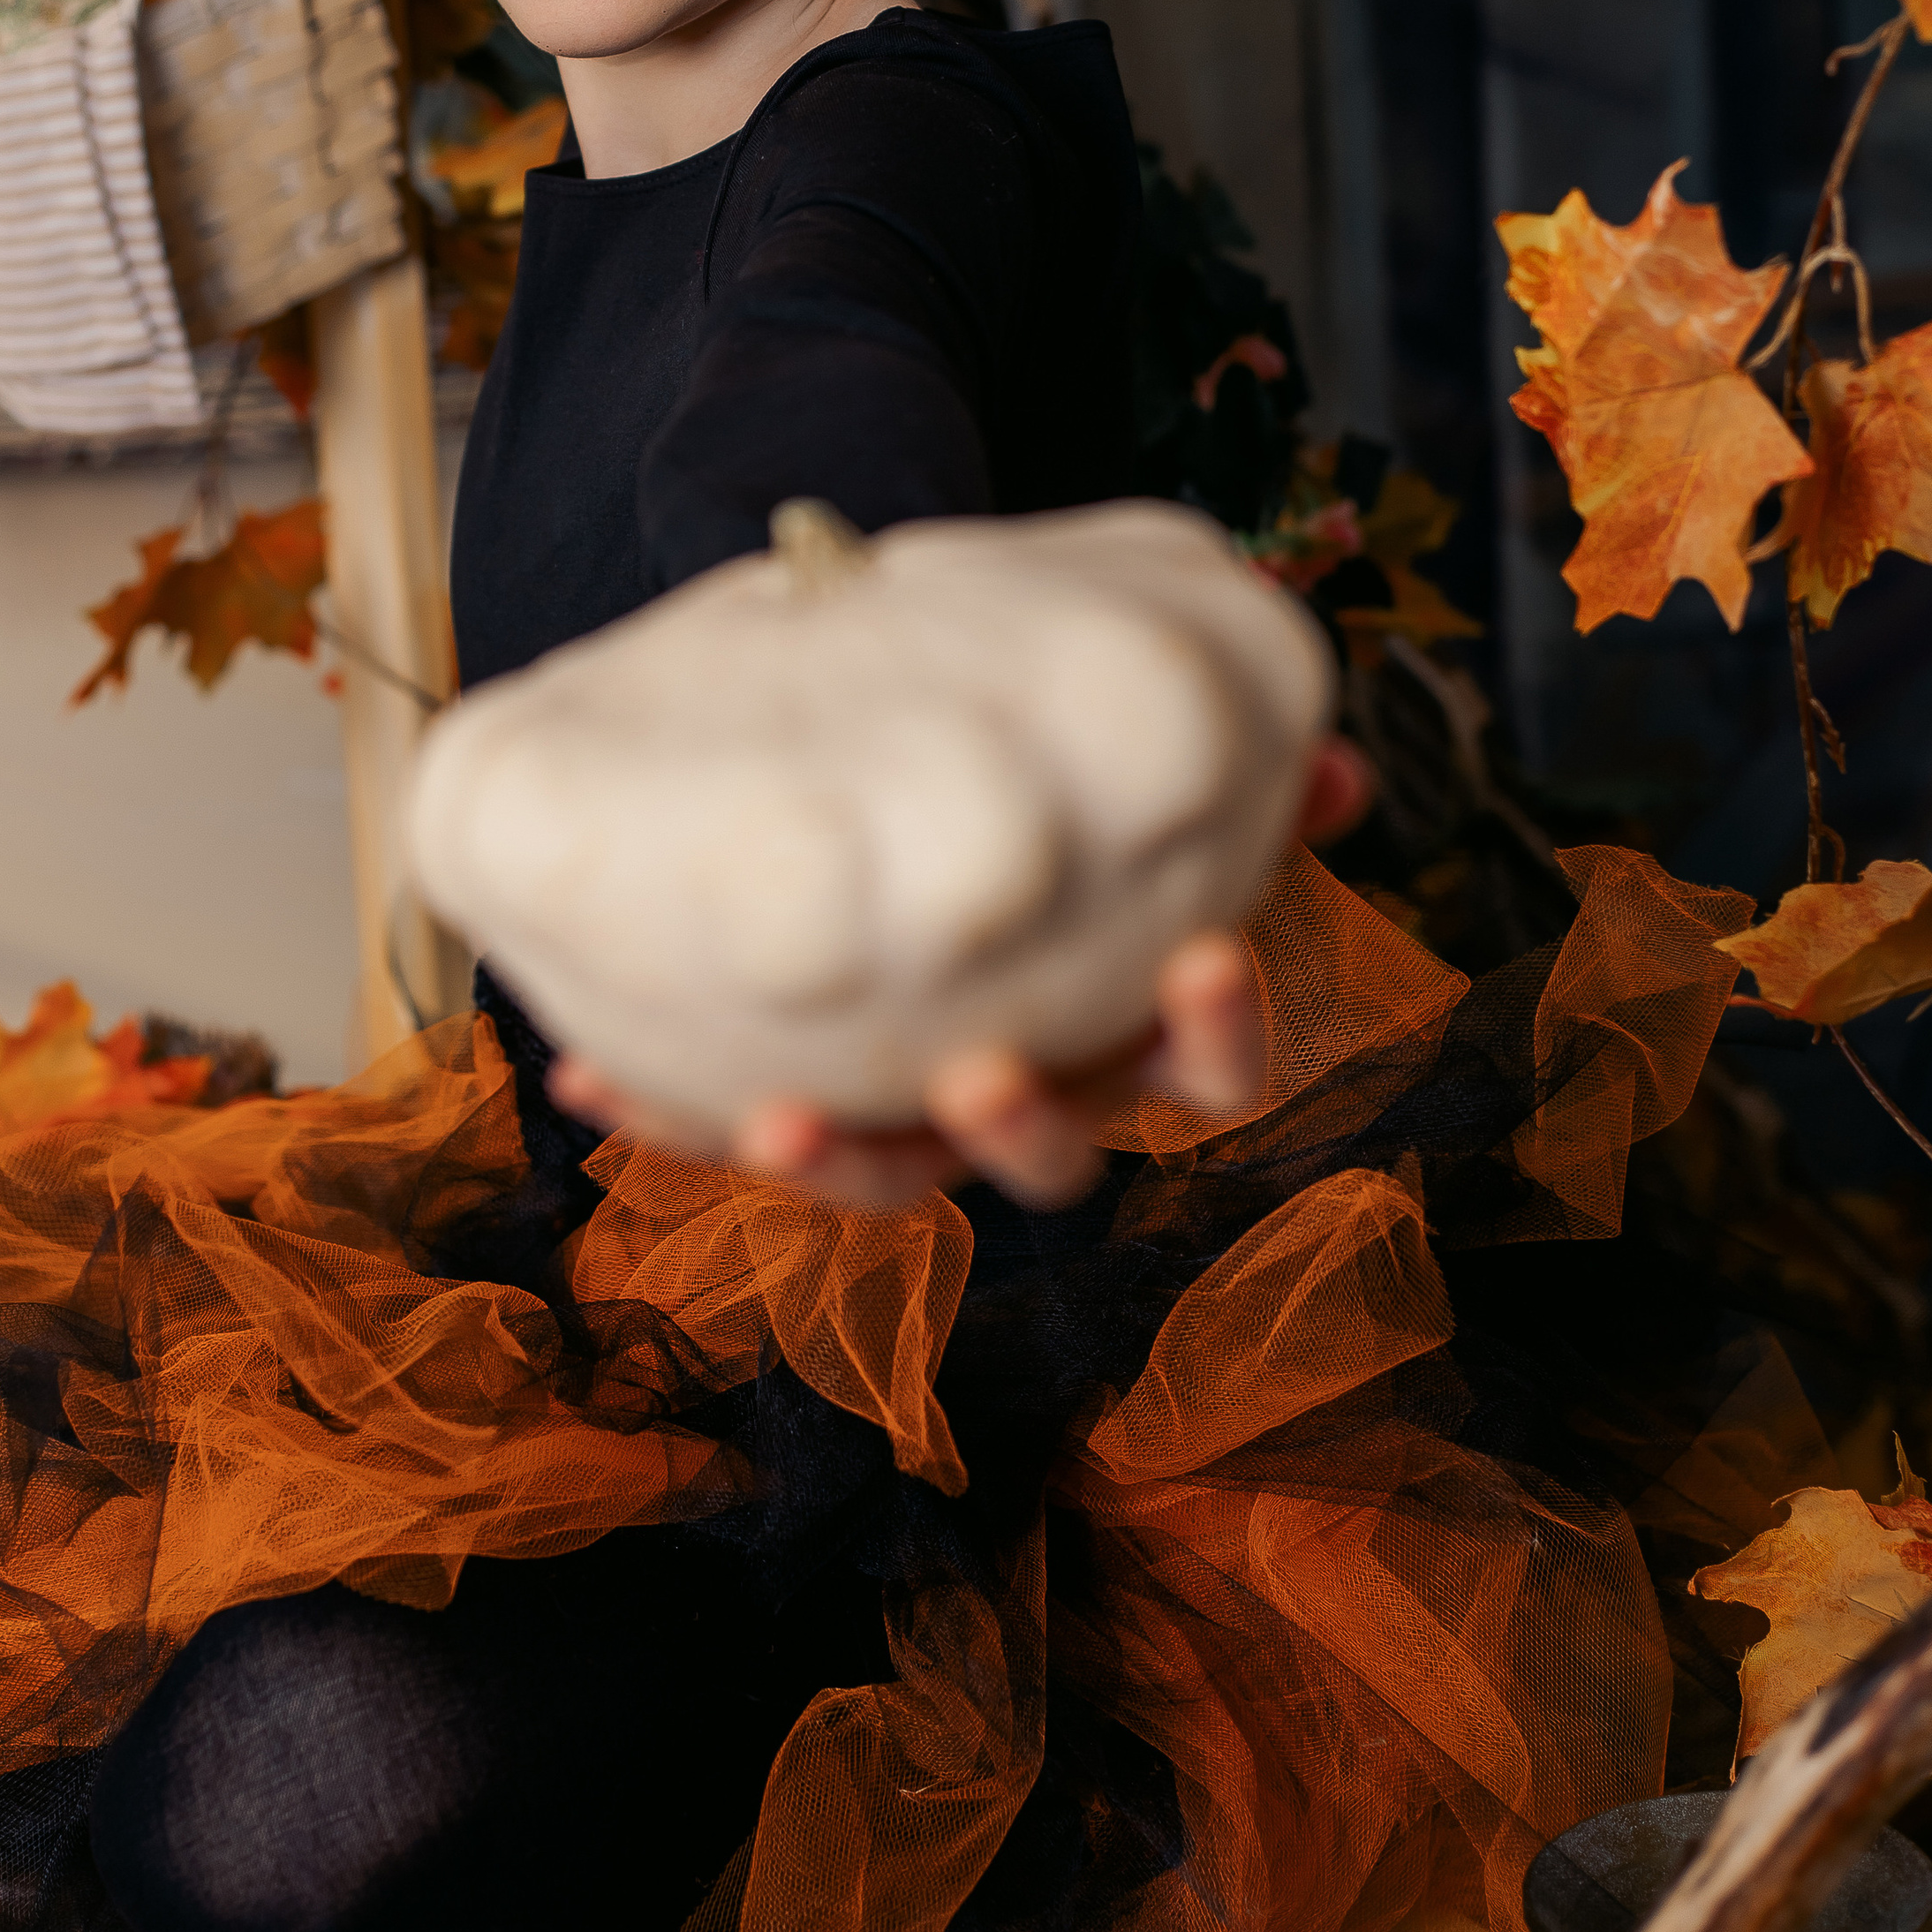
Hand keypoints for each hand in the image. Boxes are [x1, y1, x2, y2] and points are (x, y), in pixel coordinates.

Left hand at [550, 735, 1373, 1215]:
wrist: (879, 766)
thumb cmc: (1026, 785)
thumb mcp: (1115, 757)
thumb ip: (1221, 761)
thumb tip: (1335, 771)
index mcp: (1125, 1021)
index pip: (1205, 1066)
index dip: (1217, 1034)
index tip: (1210, 960)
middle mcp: (1026, 1086)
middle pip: (1049, 1155)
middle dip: (1017, 1131)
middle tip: (983, 1074)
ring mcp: (905, 1106)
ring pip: (886, 1174)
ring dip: (833, 1160)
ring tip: (776, 1117)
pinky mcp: (786, 1093)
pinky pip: (717, 1117)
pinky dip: (663, 1106)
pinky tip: (595, 1072)